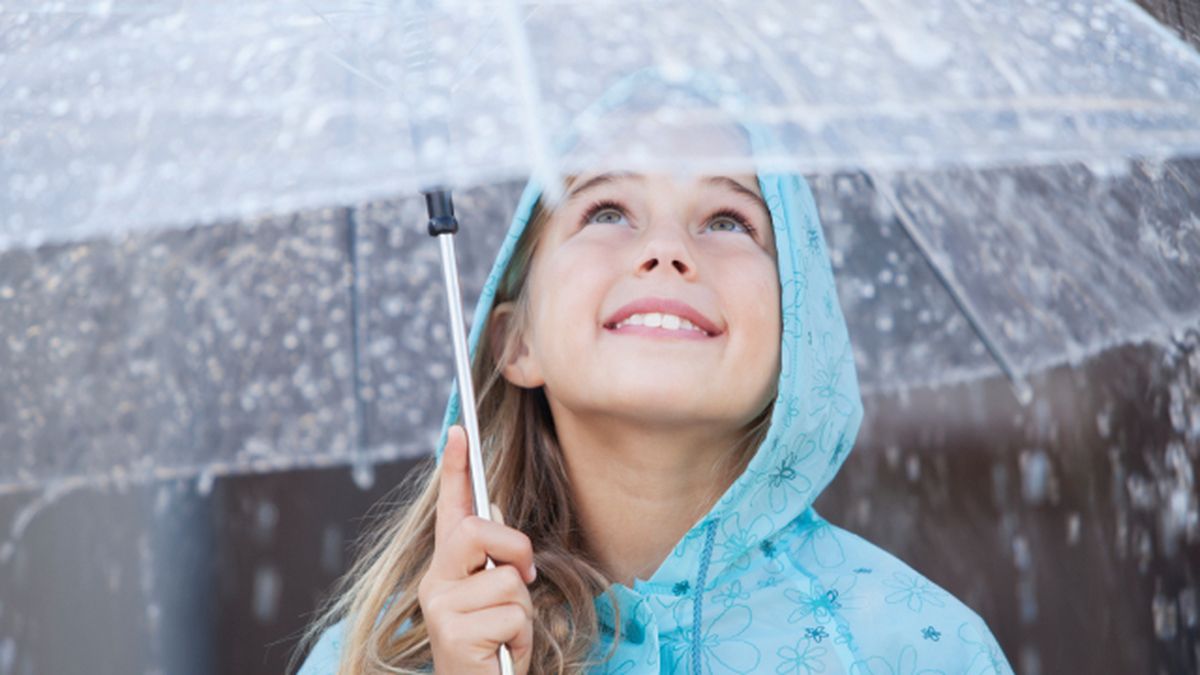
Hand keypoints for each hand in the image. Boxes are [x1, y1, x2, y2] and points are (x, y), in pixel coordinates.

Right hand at [418, 424, 536, 673]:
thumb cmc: (494, 648)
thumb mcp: (499, 599)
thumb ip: (496, 562)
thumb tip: (498, 520)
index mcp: (448, 568)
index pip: (450, 509)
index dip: (453, 468)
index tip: (459, 431)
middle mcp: (435, 582)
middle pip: (476, 531)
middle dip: (513, 548)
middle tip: (525, 577)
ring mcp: (440, 608)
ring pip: (507, 580)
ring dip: (523, 611)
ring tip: (507, 635)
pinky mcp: (453, 634)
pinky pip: (512, 615)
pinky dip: (521, 637)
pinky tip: (504, 653)